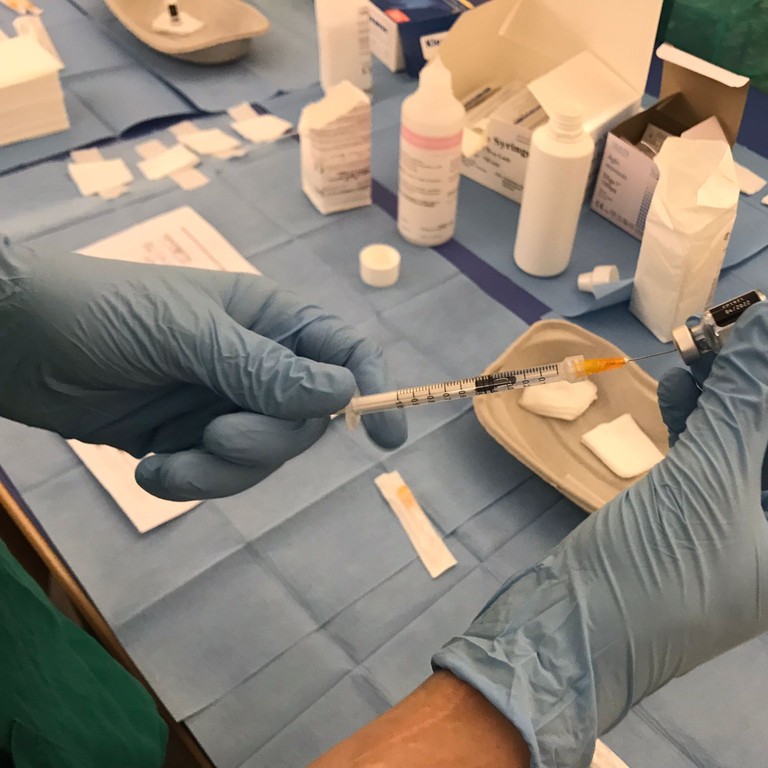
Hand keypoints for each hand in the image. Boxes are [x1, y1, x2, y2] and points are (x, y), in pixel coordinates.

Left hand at [0, 238, 406, 500]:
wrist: (9, 340)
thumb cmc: (101, 310)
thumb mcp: (188, 333)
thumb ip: (263, 369)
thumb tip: (343, 394)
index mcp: (267, 319)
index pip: (341, 352)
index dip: (371, 388)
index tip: (385, 435)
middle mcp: (254, 364)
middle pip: (304, 421)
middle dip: (267, 441)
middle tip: (217, 437)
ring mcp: (221, 406)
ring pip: (263, 459)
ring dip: (221, 471)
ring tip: (168, 459)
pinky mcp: (186, 443)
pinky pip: (216, 478)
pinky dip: (187, 482)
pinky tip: (147, 469)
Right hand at [433, 293, 767, 767]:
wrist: (562, 638)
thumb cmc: (653, 570)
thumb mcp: (708, 477)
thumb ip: (748, 396)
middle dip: (758, 375)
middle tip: (732, 316)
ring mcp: (730, 525)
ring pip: (739, 438)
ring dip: (720, 390)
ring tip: (693, 345)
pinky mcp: (685, 517)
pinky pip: (704, 454)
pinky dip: (692, 418)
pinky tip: (675, 387)